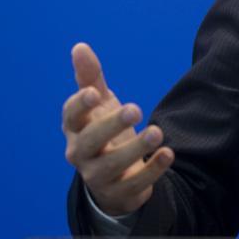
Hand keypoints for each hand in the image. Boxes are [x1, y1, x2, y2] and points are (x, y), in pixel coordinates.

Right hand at [61, 42, 173, 216]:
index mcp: (75, 129)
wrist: (113, 178)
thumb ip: (91, 78)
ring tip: (157, 132)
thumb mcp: (99, 105)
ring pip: (112, 165)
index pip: (71, 117)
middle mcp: (81, 154)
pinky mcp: (119, 192)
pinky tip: (168, 153)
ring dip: (136, 149)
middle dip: (110, 125)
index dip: (79, 105)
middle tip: (135, 108)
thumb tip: (80, 47)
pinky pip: (135, 184)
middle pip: (89, 142)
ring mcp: (98, 176)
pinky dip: (152, 169)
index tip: (94, 93)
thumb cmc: (103, 132)